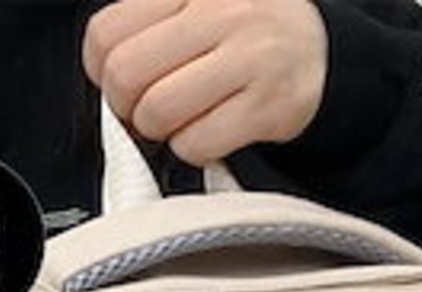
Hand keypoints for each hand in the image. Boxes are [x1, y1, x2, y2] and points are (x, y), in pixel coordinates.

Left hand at [83, 0, 327, 166]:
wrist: (320, 50)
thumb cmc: (244, 31)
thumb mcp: (196, 4)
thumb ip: (149, 24)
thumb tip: (103, 74)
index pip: (107, 33)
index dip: (100, 70)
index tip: (117, 81)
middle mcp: (221, 11)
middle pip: (126, 75)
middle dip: (126, 106)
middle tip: (144, 110)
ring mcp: (249, 57)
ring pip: (159, 112)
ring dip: (159, 129)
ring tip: (179, 120)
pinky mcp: (269, 106)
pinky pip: (198, 143)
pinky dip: (193, 148)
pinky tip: (209, 131)